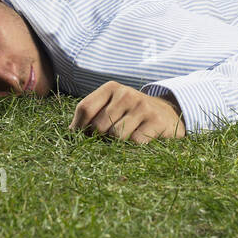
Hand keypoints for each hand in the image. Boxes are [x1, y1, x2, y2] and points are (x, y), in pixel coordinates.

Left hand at [69, 81, 185, 142]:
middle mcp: (126, 94)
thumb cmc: (131, 114)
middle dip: (99, 139)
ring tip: (126, 139)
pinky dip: (134, 148)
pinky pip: (135, 142)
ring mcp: (142, 106)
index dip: (78, 128)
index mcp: (111, 88)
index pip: (85, 108)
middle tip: (108, 141)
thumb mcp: (112, 107)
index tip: (81, 138)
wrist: (169, 114)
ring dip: (118, 144)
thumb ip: (92, 116)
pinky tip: (141, 141)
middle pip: (98, 126)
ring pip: (116, 135)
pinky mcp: (157, 121)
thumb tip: (69, 134)